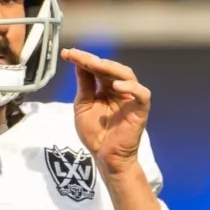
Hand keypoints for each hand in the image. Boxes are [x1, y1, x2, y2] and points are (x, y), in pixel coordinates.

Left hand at [61, 48, 149, 176]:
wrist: (105, 157)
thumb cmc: (95, 134)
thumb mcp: (83, 106)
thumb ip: (84, 86)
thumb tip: (79, 63)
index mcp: (106, 88)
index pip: (96, 69)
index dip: (83, 59)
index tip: (67, 53)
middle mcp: (120, 89)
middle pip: (110, 68)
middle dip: (93, 60)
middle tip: (78, 56)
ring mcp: (131, 98)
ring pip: (127, 75)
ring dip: (110, 67)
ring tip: (95, 64)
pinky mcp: (141, 110)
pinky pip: (142, 94)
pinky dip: (131, 88)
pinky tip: (116, 86)